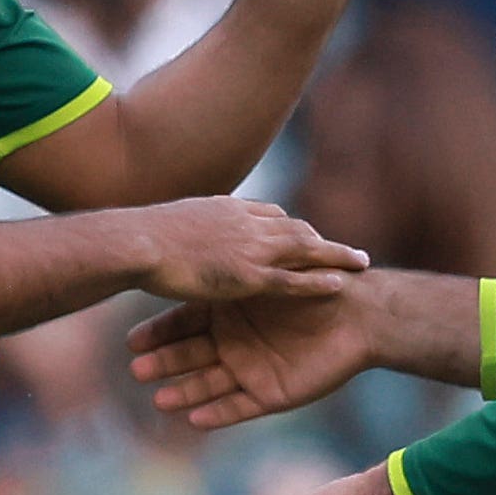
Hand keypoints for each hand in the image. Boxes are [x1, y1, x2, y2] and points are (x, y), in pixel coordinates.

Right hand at [129, 286, 380, 429]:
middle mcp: (235, 343)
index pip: (185, 324)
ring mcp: (251, 370)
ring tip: (159, 400)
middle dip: (165, 363)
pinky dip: (219, 414)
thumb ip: (238, 273)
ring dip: (185, 392)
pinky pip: (241, 407)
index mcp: (230, 312)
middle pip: (191, 355)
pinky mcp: (272, 394)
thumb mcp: (271, 275)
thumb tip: (192, 258)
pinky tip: (195, 420)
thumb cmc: (316, 287)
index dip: (161, 333)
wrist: (361, 315)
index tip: (133, 342)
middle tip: (138, 369)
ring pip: (210, 384)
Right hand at [132, 196, 368, 304]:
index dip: (289, 225)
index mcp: (226, 209)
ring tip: (361, 263)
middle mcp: (245, 223)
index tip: (303, 234)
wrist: (133, 243)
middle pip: (295, 227)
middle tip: (344, 249)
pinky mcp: (249, 276)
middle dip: (321, 238)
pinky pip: (295, 280)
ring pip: (306, 249)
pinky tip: (342, 285)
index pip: (269, 214)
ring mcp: (250, 248)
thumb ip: (184, 230)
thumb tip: (177, 234)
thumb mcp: (167, 225)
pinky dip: (320, 281)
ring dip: (337, 255)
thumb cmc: (137, 238)